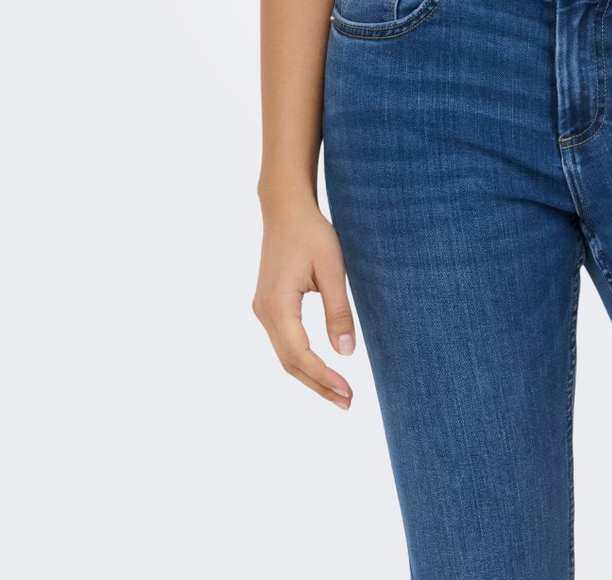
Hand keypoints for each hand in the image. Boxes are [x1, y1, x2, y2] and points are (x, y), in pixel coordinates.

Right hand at [253, 205, 356, 408]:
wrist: (285, 209)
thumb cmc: (312, 233)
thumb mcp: (333, 268)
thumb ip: (338, 310)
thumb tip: (346, 353)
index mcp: (278, 304)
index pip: (301, 354)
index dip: (324, 377)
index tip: (348, 391)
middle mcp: (264, 312)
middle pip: (290, 362)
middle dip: (318, 385)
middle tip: (347, 402)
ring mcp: (262, 310)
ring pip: (285, 355)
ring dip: (310, 376)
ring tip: (338, 393)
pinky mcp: (267, 306)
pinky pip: (283, 342)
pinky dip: (302, 360)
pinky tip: (321, 368)